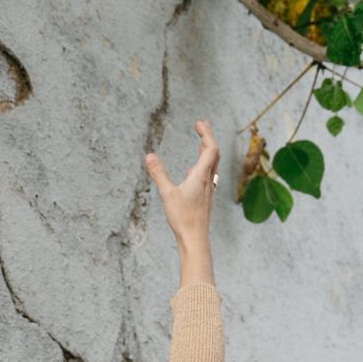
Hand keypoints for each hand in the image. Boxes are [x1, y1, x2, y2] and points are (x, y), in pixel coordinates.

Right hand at [145, 119, 218, 285]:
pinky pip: (207, 176)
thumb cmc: (183, 218)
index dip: (206, 133)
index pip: (210, 148)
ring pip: (212, 165)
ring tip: (201, 142)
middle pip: (213, 153)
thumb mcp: (167, 194)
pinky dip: (202, 166)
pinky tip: (193, 172)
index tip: (198, 122)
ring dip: (207, 150)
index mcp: (201, 176)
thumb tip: (149, 156)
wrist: (195, 239)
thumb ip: (158, 174)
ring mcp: (208, 189)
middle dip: (207, 137)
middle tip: (200, 125)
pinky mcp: (205, 198)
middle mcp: (208, 181)